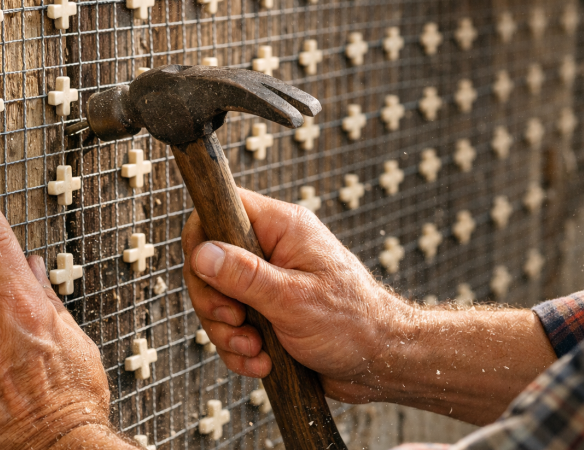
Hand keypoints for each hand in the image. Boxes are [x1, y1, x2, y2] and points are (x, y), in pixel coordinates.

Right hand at [182, 189, 412, 402]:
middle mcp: (271, 250)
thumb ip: (243, 276)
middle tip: (235, 321)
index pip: (222, 209)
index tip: (203, 273)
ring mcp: (267, 282)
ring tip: (255, 348)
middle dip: (213, 301)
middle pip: (209, 261)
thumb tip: (202, 254)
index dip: (201, 238)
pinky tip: (262, 360)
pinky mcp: (266, 312)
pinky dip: (240, 348)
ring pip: (217, 299)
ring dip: (228, 333)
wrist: (382, 363)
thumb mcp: (292, 299)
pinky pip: (232, 326)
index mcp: (282, 228)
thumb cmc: (354, 323)